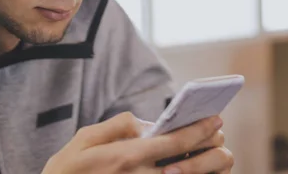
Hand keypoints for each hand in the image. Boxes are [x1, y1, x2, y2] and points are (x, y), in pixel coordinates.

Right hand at [41, 112, 232, 173]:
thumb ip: (118, 125)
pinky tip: (193, 169)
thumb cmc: (67, 171)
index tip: (215, 119)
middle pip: (187, 164)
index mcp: (126, 157)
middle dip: (210, 147)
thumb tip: (145, 124)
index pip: (174, 141)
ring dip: (206, 168)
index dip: (199, 129)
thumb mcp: (84, 138)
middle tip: (220, 135)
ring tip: (216, 153)